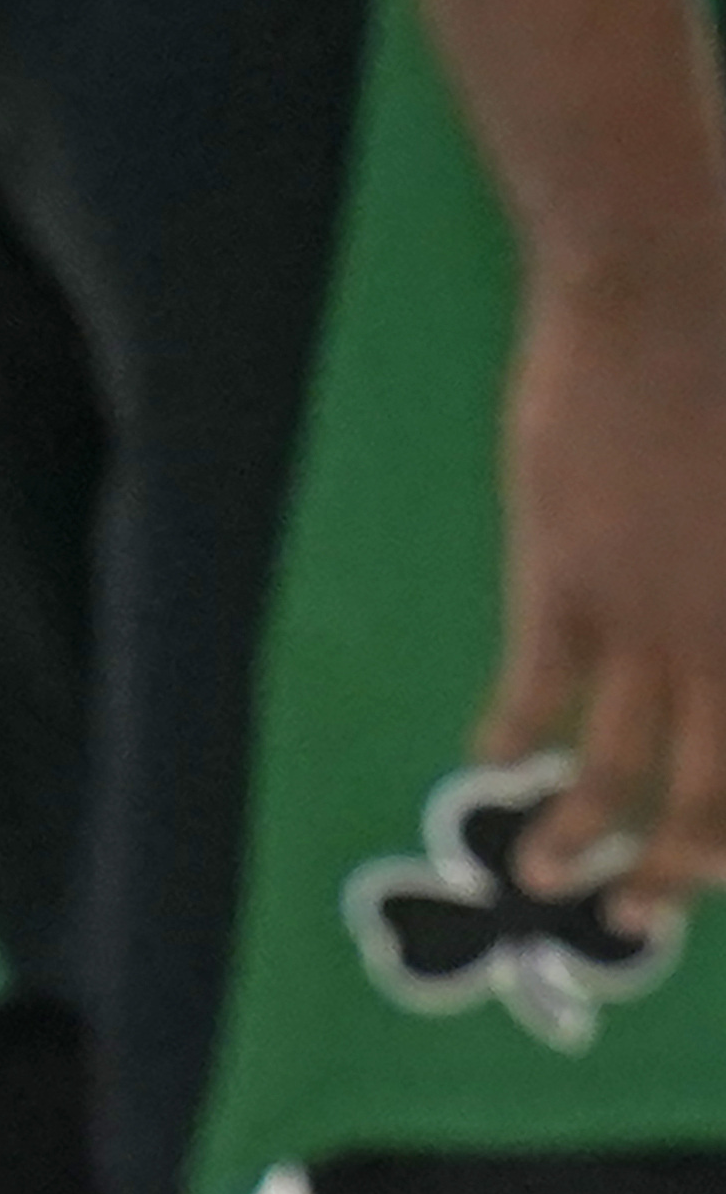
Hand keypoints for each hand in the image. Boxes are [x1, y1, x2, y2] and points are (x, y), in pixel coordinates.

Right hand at [488, 239, 725, 907]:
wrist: (670, 285)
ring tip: (538, 874)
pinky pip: (534, 698)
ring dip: (575, 842)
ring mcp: (647, 618)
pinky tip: (490, 763)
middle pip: (709, 795)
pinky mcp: (566, 584)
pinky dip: (509, 744)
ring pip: (614, 773)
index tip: (713, 857)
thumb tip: (713, 627)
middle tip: (646, 907)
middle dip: (676, 869)